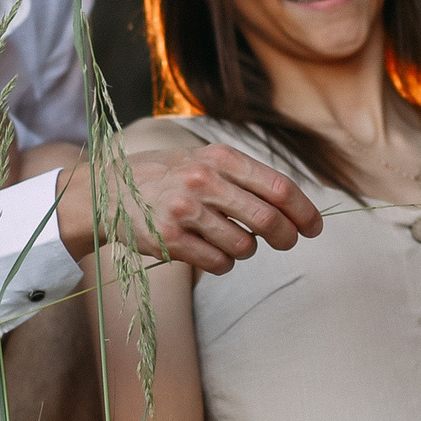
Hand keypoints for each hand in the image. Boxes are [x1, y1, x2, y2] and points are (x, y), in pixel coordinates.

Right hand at [56, 144, 323, 272]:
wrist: (106, 191)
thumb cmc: (164, 176)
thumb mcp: (202, 160)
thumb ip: (242, 177)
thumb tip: (292, 205)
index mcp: (218, 157)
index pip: (279, 187)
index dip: (304, 211)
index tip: (314, 227)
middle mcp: (203, 181)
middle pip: (268, 219)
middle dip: (286, 236)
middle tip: (287, 242)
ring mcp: (185, 211)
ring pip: (244, 246)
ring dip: (247, 250)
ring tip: (232, 241)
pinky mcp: (170, 239)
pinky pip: (219, 263)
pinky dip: (224, 263)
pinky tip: (211, 252)